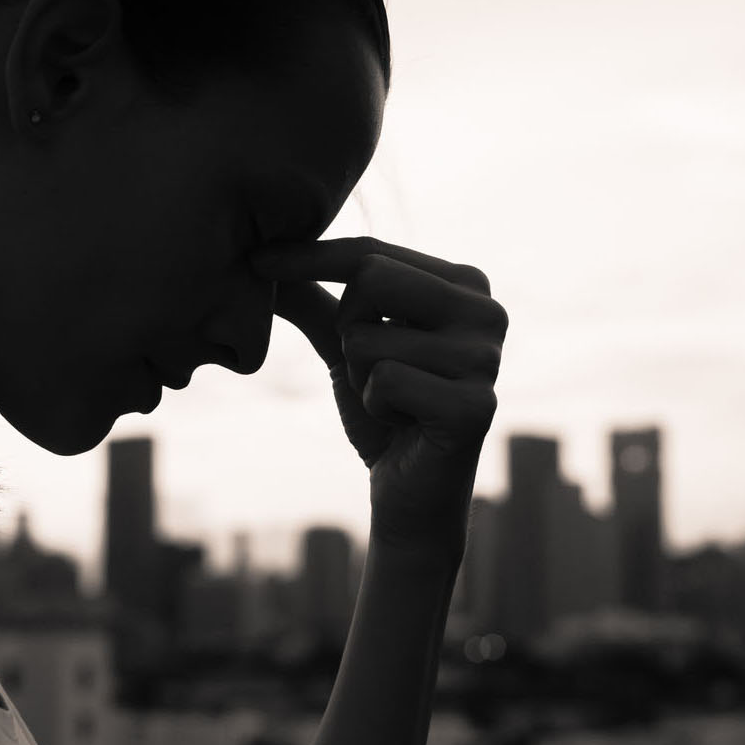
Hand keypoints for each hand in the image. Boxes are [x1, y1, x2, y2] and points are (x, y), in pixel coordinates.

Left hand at [250, 237, 505, 554]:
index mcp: (465, 284)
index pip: (373, 252)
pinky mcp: (476, 406)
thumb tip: (258, 256)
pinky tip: (406, 424)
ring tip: (396, 402)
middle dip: (346, 328)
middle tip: (371, 368)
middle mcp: (486, 311)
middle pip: (371, 278)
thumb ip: (314, 298)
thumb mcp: (346, 345)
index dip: (309, 256)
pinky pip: (383, 382)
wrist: (411, 492)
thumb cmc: (385, 410)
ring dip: (361, 378)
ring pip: (367, 338)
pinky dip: (376, 408)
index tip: (257, 259)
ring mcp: (487, 358)